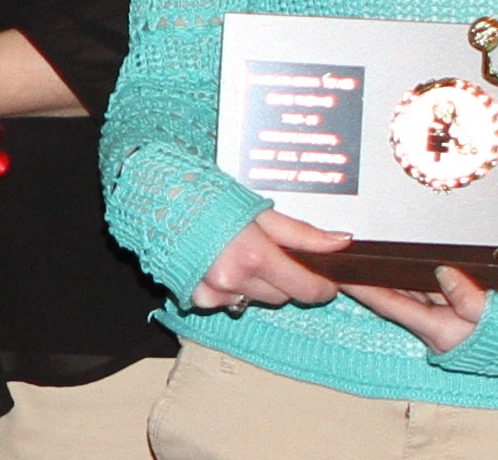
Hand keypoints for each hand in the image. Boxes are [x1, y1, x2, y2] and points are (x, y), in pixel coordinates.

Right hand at [188, 210, 351, 311]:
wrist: (156, 199)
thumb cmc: (205, 196)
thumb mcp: (259, 210)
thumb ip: (302, 234)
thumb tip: (341, 243)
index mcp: (253, 255)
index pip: (305, 289)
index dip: (321, 285)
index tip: (323, 277)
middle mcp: (232, 280)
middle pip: (283, 296)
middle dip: (285, 278)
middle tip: (271, 251)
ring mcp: (212, 292)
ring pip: (257, 299)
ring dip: (258, 284)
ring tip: (239, 252)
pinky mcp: (195, 299)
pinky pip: (230, 301)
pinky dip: (232, 288)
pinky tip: (219, 264)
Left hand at [346, 265, 491, 352]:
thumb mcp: (496, 316)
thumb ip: (469, 296)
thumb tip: (443, 272)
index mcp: (439, 331)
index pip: (392, 305)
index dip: (364, 289)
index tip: (340, 273)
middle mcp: (436, 327)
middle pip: (397, 296)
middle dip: (373, 277)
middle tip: (349, 254)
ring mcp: (445, 320)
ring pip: (413, 292)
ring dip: (394, 274)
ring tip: (370, 252)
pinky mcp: (456, 313)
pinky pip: (431, 292)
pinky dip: (418, 277)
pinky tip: (407, 260)